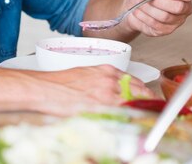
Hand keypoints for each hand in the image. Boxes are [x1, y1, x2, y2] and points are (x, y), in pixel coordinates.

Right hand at [35, 65, 153, 114]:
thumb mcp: (86, 74)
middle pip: (142, 92)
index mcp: (107, 70)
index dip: (144, 92)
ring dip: (138, 110)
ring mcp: (108, 95)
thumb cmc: (59, 83)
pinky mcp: (101, 108)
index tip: (146, 98)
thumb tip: (117, 91)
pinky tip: (123, 120)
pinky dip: (127, 118)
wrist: (45, 89)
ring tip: (134, 115)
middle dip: (146, 101)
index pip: (137, 82)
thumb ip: (103, 80)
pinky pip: (123, 115)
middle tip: (146, 109)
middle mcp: (111, 81)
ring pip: (135, 104)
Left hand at [122, 0, 191, 36]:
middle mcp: (184, 9)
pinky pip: (156, 24)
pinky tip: (138, 11)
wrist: (131, 4)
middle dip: (158, 1)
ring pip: (165, 16)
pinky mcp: (165, 30)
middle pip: (178, 7)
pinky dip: (144, 16)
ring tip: (140, 3)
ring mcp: (176, 21)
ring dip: (148, 8)